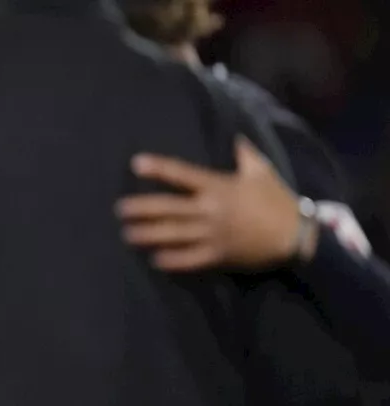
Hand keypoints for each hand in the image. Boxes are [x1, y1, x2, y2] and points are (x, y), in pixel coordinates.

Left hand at [116, 137, 308, 271]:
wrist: (296, 235)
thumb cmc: (276, 200)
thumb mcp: (262, 171)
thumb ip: (245, 153)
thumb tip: (235, 135)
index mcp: (219, 187)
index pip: (182, 174)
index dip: (159, 168)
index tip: (136, 164)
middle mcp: (211, 210)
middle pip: (169, 208)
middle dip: (142, 209)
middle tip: (119, 210)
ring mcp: (213, 234)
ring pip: (174, 234)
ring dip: (149, 235)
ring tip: (127, 234)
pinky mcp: (218, 255)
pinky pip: (190, 259)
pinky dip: (172, 260)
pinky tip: (154, 260)